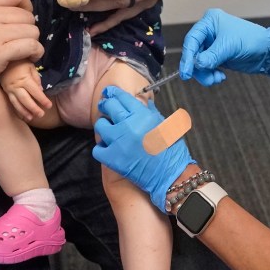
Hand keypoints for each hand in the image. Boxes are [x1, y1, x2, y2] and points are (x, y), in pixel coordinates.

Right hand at [0, 0, 44, 104]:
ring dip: (33, 42)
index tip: (21, 20)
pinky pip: (30, 46)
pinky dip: (35, 53)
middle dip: (29, 29)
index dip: (25, 6)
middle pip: (27, 15)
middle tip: (23, 40)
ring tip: (26, 51)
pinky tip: (29, 58)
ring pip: (32, 31)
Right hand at [0, 60, 51, 121]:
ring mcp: (9, 89)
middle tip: (41, 115)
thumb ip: (36, 78)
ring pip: (17, 103)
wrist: (3, 58)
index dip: (42, 99)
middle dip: (34, 108)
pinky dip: (16, 109)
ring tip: (31, 118)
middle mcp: (16, 86)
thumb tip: (40, 90)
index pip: (35, 92)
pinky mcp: (5, 91)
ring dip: (24, 112)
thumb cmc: (20, 61)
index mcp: (24, 79)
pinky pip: (11, 101)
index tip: (49, 106)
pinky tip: (21, 114)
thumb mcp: (30, 66)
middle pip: (26, 100)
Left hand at [93, 86, 193, 210]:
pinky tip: (108, 150)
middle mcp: (128, 124)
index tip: (110, 93)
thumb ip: (151, 112)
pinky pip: (97, 149)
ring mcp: (118, 141)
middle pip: (109, 107)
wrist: (170, 175)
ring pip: (100, 126)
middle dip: (106, 105)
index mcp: (142, 115)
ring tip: (109, 131)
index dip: (114, 93)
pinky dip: (101, 149)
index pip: (122, 97)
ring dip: (104, 127)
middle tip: (106, 108)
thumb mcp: (165, 125)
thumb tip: (143, 101)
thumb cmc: (171, 150)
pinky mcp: (112, 158)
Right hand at [179, 8, 269, 84]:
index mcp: (210, 21)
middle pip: (193, 52)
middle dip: (198, 68)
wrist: (268, 51)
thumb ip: (211, 56)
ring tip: (215, 79)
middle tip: (206, 80)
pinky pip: (206, 67)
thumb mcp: (230, 47)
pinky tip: (220, 76)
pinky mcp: (217, 56)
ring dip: (205, 73)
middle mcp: (209, 32)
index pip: (192, 39)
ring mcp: (212, 45)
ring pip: (198, 62)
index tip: (186, 72)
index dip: (188, 56)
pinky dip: (210, 74)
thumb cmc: (252, 40)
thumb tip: (197, 64)